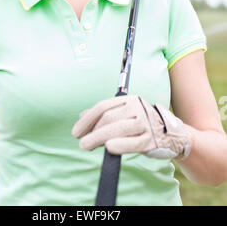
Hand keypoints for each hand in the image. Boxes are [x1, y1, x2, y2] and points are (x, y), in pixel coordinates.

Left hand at [71, 95, 190, 159]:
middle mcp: (137, 109)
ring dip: (98, 138)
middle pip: (109, 118)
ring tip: (86, 145)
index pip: (103, 107)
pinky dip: (120, 145)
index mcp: (129, 100)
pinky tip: (108, 148)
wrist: (172, 133)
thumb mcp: (125, 113)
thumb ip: (105, 114)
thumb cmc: (141, 123)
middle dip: (92, 131)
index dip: (87, 119)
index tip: (76, 132)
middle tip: (81, 142)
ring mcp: (145, 124)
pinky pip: (133, 143)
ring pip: (118, 129)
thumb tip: (81, 116)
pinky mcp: (151, 140)